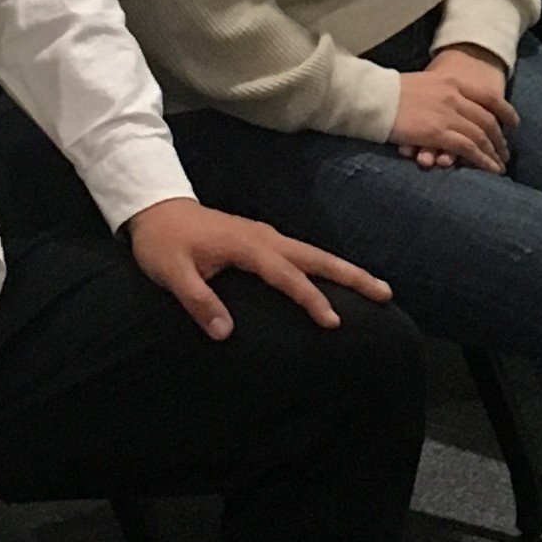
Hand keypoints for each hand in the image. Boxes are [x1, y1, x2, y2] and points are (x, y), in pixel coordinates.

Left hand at [125, 195, 390, 339]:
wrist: (155, 208)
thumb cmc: (162, 243)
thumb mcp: (171, 274)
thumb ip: (198, 301)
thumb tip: (226, 333)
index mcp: (246, 245)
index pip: (287, 275)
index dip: (311, 298)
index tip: (333, 321)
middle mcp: (263, 237)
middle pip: (316, 257)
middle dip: (351, 275)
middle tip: (385, 292)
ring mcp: (265, 235)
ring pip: (313, 253)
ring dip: (344, 269)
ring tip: (375, 286)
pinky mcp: (261, 239)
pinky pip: (301, 253)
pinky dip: (324, 265)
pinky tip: (333, 277)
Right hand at [388, 47, 515, 170]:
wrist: (373, 96)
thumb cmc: (388, 92)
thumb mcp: (421, 84)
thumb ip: (437, 94)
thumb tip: (444, 106)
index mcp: (450, 81)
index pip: (487, 95)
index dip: (504, 110)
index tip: (513, 122)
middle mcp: (454, 96)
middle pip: (487, 119)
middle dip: (499, 138)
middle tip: (505, 152)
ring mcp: (448, 114)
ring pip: (481, 136)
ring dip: (494, 153)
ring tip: (500, 166)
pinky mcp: (439, 132)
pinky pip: (469, 148)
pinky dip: (483, 160)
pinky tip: (490, 170)